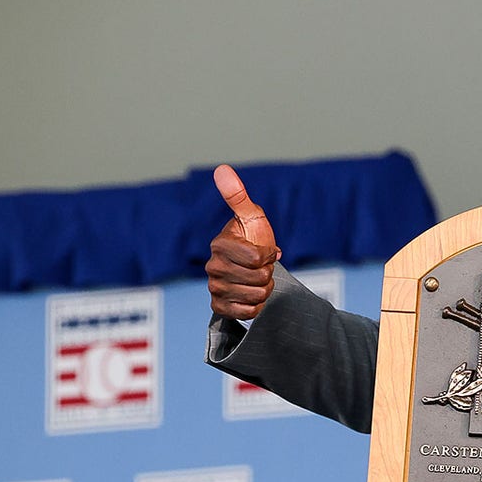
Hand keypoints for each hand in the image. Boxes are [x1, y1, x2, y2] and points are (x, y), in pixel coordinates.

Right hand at [206, 164, 281, 319]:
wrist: (254, 266)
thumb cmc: (254, 236)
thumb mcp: (252, 215)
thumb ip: (238, 195)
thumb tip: (222, 169)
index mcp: (220, 244)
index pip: (257, 257)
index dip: (268, 254)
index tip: (264, 249)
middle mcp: (212, 267)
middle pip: (259, 277)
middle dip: (268, 272)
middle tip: (261, 266)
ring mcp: (214, 287)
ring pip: (255, 295)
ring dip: (264, 288)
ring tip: (257, 279)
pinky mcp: (218, 306)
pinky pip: (246, 312)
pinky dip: (256, 306)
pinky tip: (251, 294)